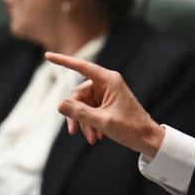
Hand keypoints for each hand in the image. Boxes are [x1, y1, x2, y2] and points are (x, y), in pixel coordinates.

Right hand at [45, 52, 164, 156]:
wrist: (147, 139)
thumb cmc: (130, 128)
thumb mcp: (102, 121)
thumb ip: (80, 113)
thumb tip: (59, 104)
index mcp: (109, 80)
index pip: (82, 67)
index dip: (64, 61)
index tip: (47, 55)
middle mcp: (107, 83)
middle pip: (78, 94)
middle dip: (76, 114)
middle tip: (73, 132)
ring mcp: (107, 93)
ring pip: (83, 105)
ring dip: (84, 122)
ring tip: (92, 139)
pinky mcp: (107, 103)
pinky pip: (90, 110)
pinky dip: (90, 123)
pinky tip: (97, 136)